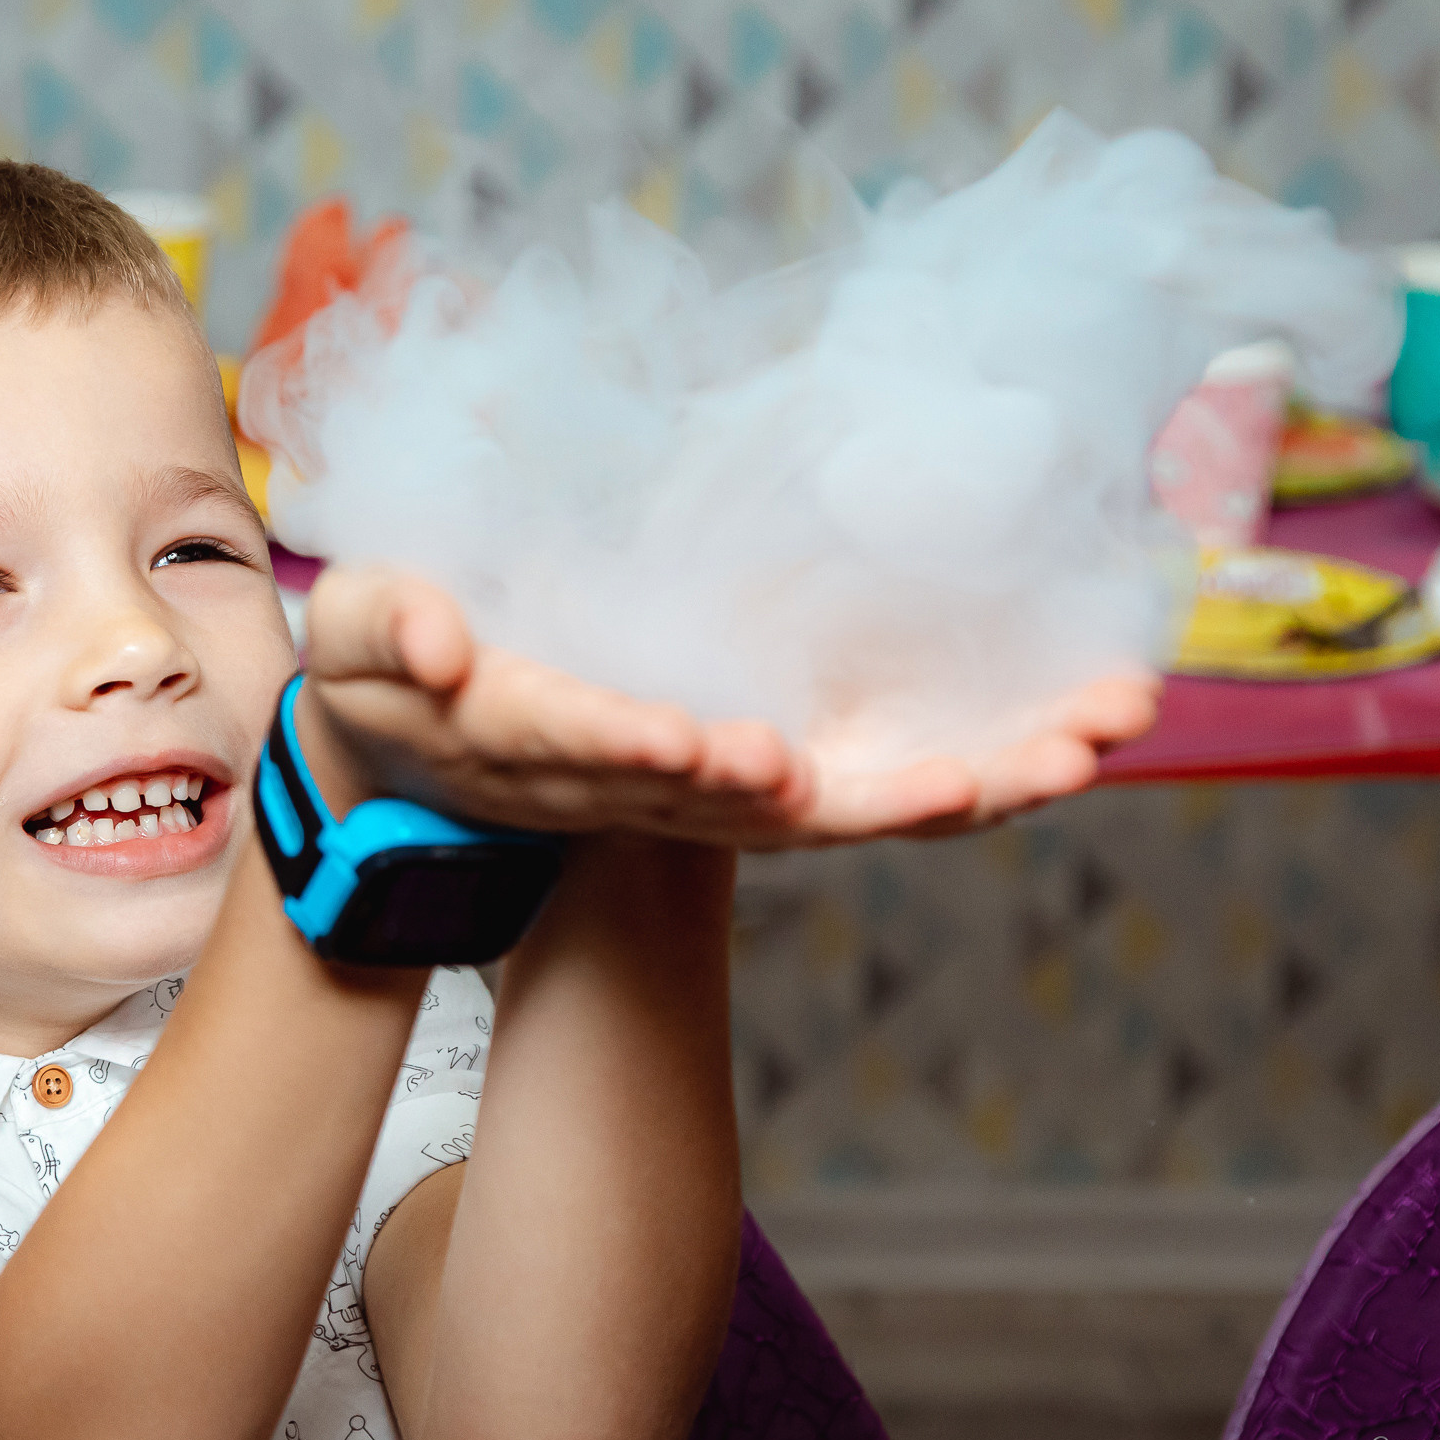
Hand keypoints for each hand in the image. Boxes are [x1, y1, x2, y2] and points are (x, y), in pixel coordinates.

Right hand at [295, 568, 1158, 850]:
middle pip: (757, 806)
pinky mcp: (741, 776)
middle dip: (865, 800)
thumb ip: (396, 629)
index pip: (600, 745)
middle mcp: (633, 779)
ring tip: (1069, 757)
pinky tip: (1063, 746)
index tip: (738, 753)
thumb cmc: (394, 669)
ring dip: (952, 791)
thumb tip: (443, 646)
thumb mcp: (370, 633)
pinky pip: (858, 790)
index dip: (665, 750)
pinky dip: (959, 779)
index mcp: (534, 735)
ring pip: (833, 809)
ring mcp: (695, 790)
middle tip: (966, 786)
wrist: (419, 748)